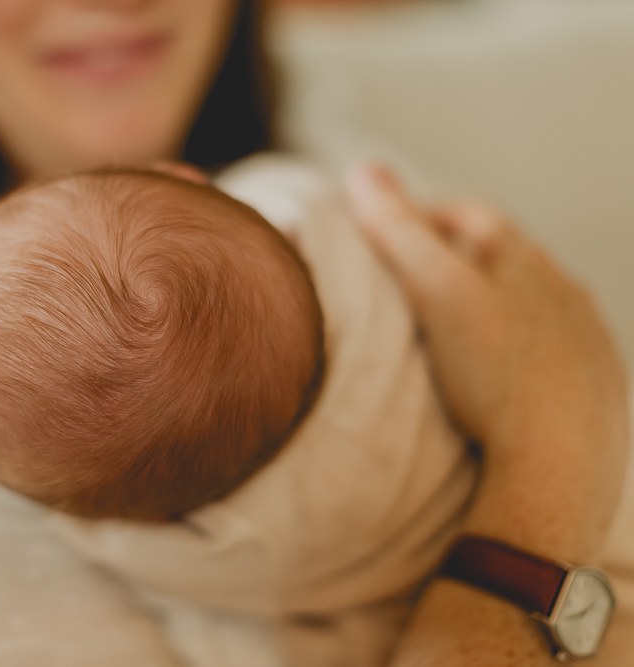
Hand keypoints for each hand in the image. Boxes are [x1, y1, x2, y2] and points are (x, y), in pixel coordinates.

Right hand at [346, 165, 628, 559]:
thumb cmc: (495, 372)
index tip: (381, 231)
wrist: (561, 460)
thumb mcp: (436, 292)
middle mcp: (562, 288)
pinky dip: (519, 347)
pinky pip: (551, 348)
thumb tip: (362, 170)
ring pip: (531, 302)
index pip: (465, 215)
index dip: (419, 216)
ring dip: (493, 303)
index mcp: (523, 259)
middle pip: (501, 256)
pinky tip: (498, 373)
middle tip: (410, 277)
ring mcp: (584, 336)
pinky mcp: (595, 383)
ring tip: (452, 327)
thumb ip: (398, 231)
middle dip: (456, 258)